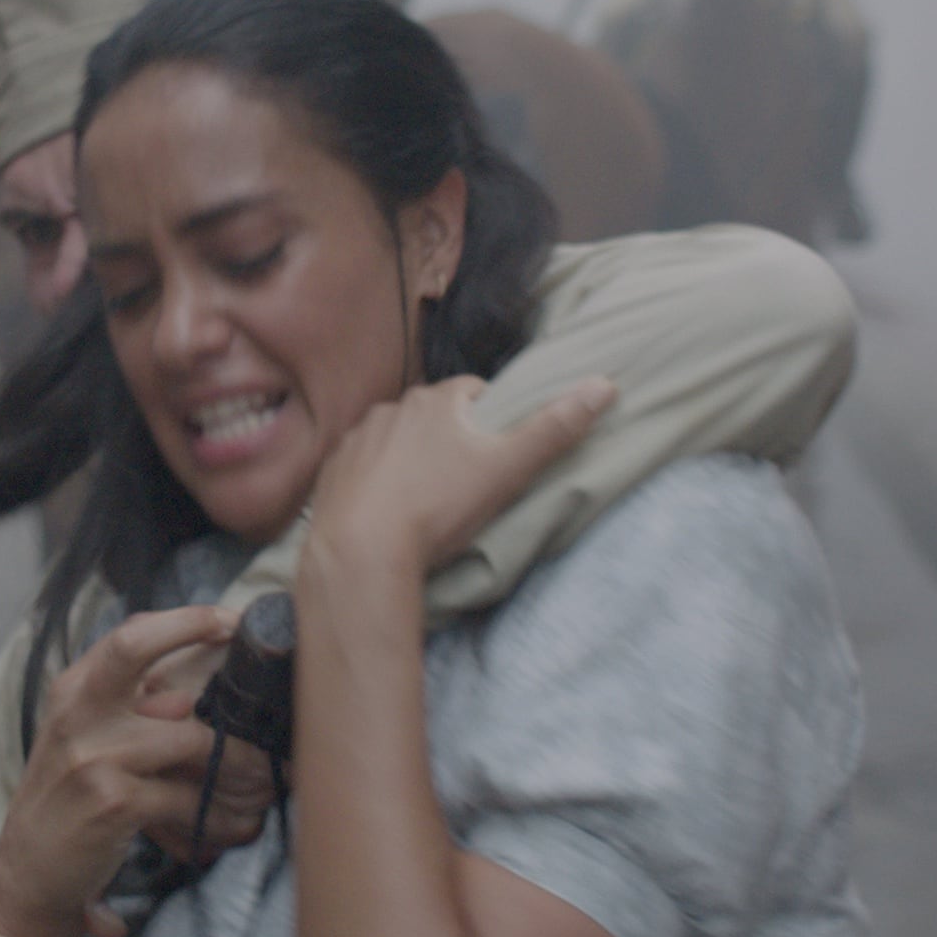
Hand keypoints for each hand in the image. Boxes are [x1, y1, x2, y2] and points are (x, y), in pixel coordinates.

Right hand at [0, 607, 238, 936]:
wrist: (28, 872)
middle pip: (135, 647)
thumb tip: (190, 694)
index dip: (183, 620)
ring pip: (192, 739)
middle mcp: (78, 712)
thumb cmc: (70, 801)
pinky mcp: (113, 801)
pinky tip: (236, 825)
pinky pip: (189, 799)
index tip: (229, 618)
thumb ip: (128, 712)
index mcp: (74, 691)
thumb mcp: (87, 743)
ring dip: (240, 765)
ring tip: (264, 783)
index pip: (128, 636)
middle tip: (247, 649)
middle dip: (194, 629)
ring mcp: (93, 755)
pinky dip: (221, 814)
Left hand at [311, 375, 618, 575]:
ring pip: (394, 439)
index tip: (497, 450)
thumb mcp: (507, 469)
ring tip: (425, 500)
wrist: (361, 552)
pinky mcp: (331, 473)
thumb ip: (554, 429)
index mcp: (434, 401)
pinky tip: (387, 512)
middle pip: (432, 414)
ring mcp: (356, 441)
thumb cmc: (438, 508)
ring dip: (410, 457)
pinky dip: (376, 481)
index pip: (472, 392)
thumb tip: (605, 384)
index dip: (490, 417)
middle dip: (449, 437)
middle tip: (466, 481)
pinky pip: (361, 467)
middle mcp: (390, 410)